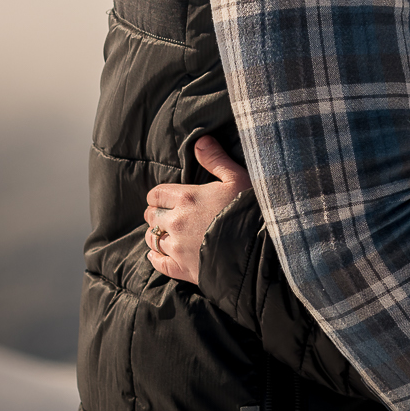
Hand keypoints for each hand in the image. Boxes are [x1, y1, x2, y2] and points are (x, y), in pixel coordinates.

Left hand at [143, 135, 250, 283]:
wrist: (258, 249)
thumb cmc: (249, 210)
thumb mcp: (238, 179)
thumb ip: (216, 159)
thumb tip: (201, 141)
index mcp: (186, 199)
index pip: (156, 194)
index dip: (160, 196)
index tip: (167, 198)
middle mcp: (176, 222)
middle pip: (151, 216)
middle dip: (158, 214)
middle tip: (170, 215)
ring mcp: (177, 248)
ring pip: (152, 239)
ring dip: (156, 234)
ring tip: (167, 233)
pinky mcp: (182, 269)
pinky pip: (158, 263)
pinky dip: (156, 258)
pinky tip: (160, 254)